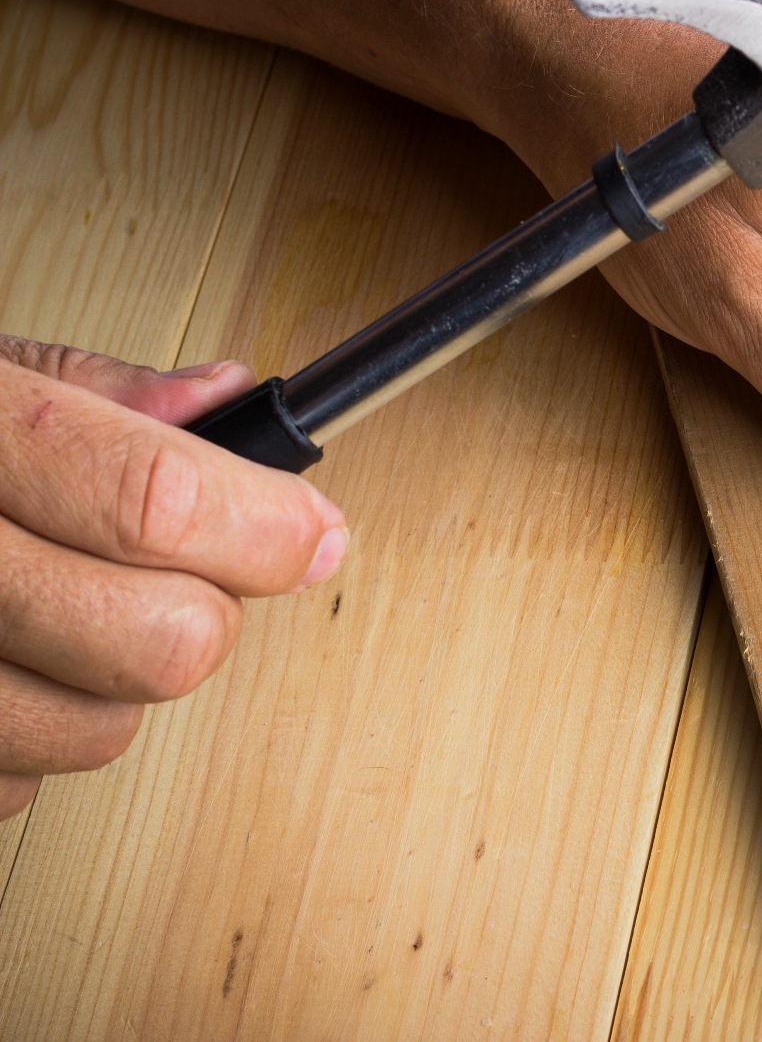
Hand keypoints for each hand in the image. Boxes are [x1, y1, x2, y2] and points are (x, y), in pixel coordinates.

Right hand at [0, 340, 347, 817]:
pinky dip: (25, 741)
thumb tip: (232, 403)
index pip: (149, 497)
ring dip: (111, 684)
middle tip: (183, 574)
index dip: (264, 526)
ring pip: (91, 733)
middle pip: (155, 642)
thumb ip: (90, 391)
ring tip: (59, 613)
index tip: (313, 534)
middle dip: (200, 613)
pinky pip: (9, 788)